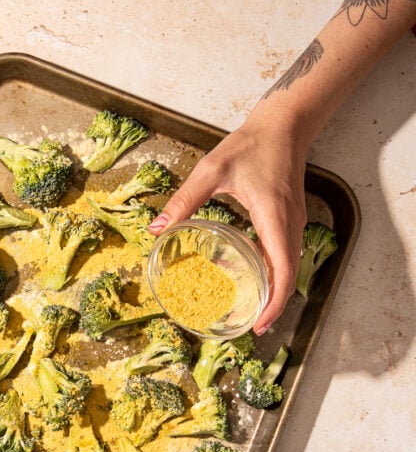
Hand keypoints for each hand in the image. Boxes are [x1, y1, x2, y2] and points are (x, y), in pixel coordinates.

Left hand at [148, 114, 308, 334]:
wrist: (283, 125)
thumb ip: (184, 200)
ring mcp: (294, 222)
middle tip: (250, 326)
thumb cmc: (250, 144)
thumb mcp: (211, 170)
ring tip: (253, 311)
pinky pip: (287, 254)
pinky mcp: (291, 220)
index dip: (274, 302)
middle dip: (273, 305)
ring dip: (275, 291)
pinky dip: (275, 273)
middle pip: (289, 276)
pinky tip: (256, 280)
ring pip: (290, 267)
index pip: (282, 270)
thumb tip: (157, 228)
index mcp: (273, 216)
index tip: (260, 323)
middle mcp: (289, 224)